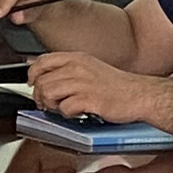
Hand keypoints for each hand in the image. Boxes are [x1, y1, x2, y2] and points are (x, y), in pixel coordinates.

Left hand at [24, 50, 160, 127]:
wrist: (140, 95)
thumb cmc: (116, 85)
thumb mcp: (89, 68)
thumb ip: (66, 68)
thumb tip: (40, 70)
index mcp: (77, 58)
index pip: (42, 61)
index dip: (32, 74)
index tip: (32, 84)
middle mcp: (78, 68)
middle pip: (41, 81)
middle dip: (41, 96)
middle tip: (50, 104)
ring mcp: (83, 83)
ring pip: (48, 93)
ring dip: (52, 106)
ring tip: (63, 108)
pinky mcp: (89, 100)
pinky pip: (64, 108)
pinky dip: (68, 114)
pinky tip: (78, 113)